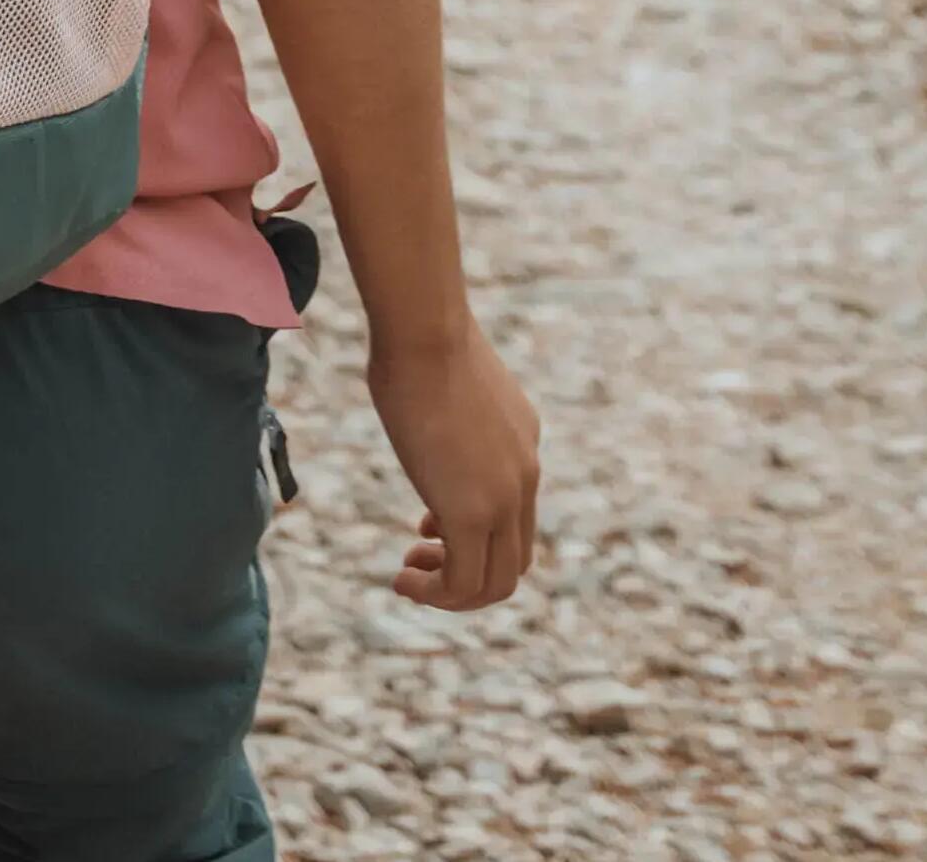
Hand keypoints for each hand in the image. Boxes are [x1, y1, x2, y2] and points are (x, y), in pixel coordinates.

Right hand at [369, 318, 541, 610]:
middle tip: (416, 560)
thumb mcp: (449, 382)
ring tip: (408, 578)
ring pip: (496, 583)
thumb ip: (450, 413)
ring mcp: (505, 498)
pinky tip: (402, 580)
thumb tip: (421, 394)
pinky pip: (464, 581)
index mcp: (523, 447)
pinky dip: (435, 594)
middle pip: (514, 561)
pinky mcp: (474, 512)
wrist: (426, 332)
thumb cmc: (420, 342)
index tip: (426, 525)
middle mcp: (524, 479)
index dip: (472, 537)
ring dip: (450, 593)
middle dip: (464, 574)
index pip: (515, 519)